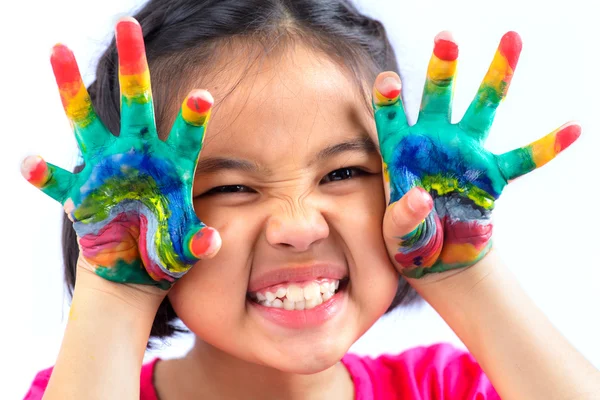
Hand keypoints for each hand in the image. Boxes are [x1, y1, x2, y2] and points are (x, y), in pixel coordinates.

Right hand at [21, 17, 220, 289]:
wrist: (135, 271)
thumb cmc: (167, 251)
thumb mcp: (187, 247)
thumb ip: (199, 242)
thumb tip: (211, 241)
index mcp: (171, 166)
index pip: (184, 135)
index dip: (192, 115)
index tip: (205, 95)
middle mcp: (137, 157)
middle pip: (135, 104)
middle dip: (133, 65)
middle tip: (127, 24)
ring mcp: (105, 170)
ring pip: (85, 121)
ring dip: (70, 88)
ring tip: (57, 50)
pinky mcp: (79, 194)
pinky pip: (57, 181)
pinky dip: (44, 174)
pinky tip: (33, 162)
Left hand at [375, 31, 579, 278]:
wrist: (437, 256)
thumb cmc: (409, 239)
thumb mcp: (397, 233)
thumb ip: (404, 217)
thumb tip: (421, 197)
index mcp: (401, 152)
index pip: (392, 117)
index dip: (391, 98)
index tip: (391, 80)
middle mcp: (434, 143)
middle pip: (438, 98)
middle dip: (442, 69)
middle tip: (446, 37)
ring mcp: (465, 155)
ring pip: (482, 110)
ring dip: (496, 76)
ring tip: (511, 39)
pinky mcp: (491, 176)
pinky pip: (523, 159)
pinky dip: (547, 147)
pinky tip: (574, 128)